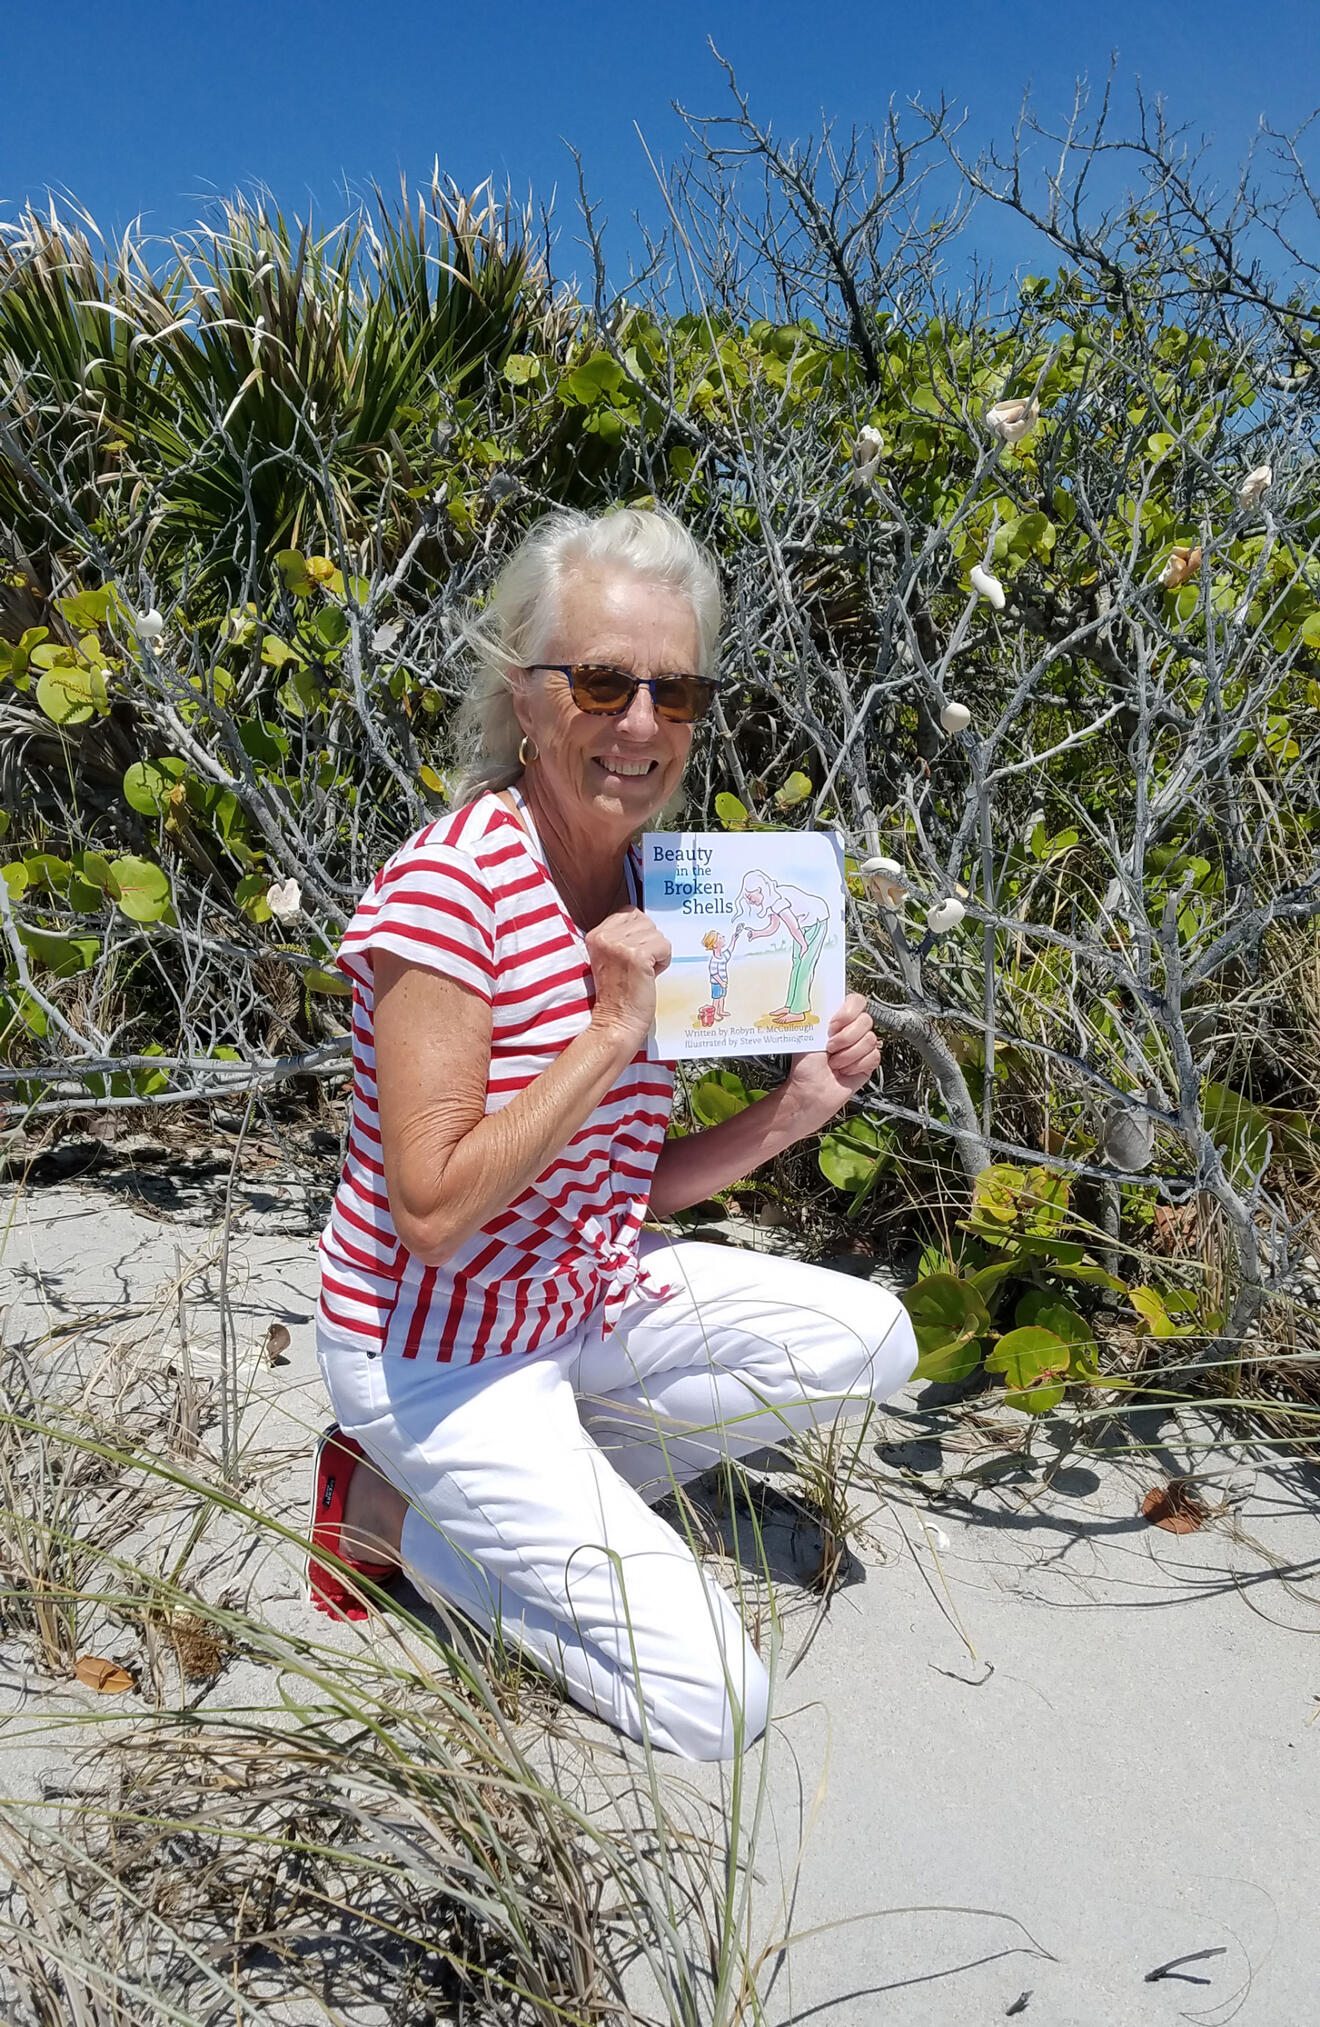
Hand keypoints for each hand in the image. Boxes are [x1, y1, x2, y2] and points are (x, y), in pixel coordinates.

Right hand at [586, 908, 671, 1049]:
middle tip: (637, 968)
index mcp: (595, 934)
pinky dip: (663, 962)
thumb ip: (622, 937)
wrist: (614, 1023)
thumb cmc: (618, 994)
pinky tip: (649, 977)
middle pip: (646, 921)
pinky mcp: (637, 956)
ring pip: (658, 934)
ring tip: (642, 973)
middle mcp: (604, 936)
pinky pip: (665, 946)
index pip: (630, 913)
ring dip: (656, 954)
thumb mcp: (611, 957)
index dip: (639, 933)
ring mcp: (620, 945)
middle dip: (649, 943)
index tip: (632, 957)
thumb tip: (646, 923)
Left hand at [782, 993, 880, 1128]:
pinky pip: (874, 1057)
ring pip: (870, 1040)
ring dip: (847, 1055)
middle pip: (866, 1020)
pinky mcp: (869, 1062)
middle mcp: (851, 1030)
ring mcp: (862, 1046)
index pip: (856, 1001)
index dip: (848, 1012)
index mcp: (837, 1019)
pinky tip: (844, 1070)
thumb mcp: (810, 1035)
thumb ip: (823, 1016)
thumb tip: (830, 1001)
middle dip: (845, 1038)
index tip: (832, 1026)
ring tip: (834, 1063)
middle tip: (830, 1048)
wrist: (810, 1092)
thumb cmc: (806, 1067)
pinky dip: (855, 1066)